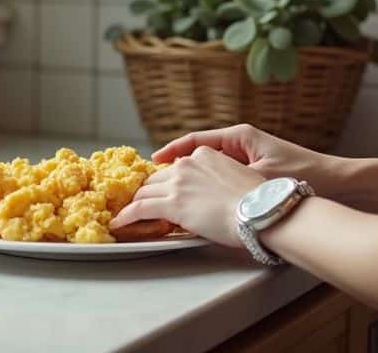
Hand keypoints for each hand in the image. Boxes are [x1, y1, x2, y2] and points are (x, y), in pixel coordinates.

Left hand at [109, 146, 262, 247]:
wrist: (259, 211)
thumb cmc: (257, 202)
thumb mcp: (236, 178)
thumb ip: (217, 180)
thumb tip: (212, 196)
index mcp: (204, 154)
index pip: (176, 168)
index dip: (167, 182)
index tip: (162, 192)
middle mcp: (187, 165)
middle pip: (157, 180)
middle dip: (147, 193)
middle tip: (138, 205)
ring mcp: (177, 184)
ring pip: (145, 193)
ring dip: (133, 204)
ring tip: (125, 215)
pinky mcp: (170, 204)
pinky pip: (139, 208)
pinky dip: (126, 216)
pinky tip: (118, 223)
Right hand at [153, 123, 327, 184]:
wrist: (338, 183)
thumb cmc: (303, 175)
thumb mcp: (260, 176)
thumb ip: (227, 180)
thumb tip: (194, 188)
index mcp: (239, 137)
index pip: (195, 140)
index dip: (171, 151)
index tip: (153, 162)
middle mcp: (241, 143)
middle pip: (198, 153)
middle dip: (176, 167)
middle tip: (153, 183)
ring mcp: (248, 158)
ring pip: (209, 167)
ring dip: (191, 179)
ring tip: (170, 193)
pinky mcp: (256, 173)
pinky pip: (223, 178)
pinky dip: (208, 187)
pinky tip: (199, 202)